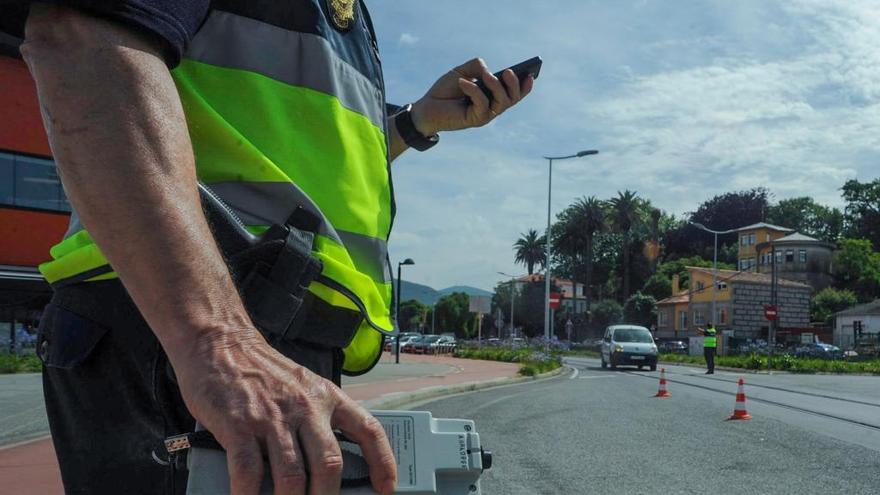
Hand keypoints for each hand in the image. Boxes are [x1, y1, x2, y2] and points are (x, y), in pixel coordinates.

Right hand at [174, 329, 396, 494]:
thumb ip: (316, 417)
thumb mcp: (302, 385)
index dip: (382, 463)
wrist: (219, 341)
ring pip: (293, 476)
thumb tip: (324, 461)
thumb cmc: (260, 369)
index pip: (368, 430)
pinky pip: (249, 472)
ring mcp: (273, 417)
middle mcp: (306, 407)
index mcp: (327, 396)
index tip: (387, 487)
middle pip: (329, 465)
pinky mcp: (239, 426)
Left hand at [410, 57, 534, 134]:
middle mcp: (491, 106)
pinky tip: (463, 82)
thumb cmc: (445, 90)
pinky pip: (482, 104)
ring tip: (487, 75)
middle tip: (508, 72)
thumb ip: (477, 67)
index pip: (513, 93)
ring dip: (496, 86)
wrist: (427, 107)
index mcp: (491, 95)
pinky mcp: (475, 120)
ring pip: (501, 102)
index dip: (524, 86)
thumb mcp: (461, 72)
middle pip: (512, 99)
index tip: (531, 74)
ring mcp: (485, 115)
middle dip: (514, 85)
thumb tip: (489, 71)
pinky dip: (474, 90)